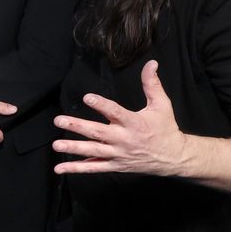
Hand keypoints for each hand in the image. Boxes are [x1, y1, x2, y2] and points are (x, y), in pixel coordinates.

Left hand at [53, 60, 188, 176]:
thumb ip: (152, 84)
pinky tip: (60, 168)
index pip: (116, 112)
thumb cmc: (165, 129)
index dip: (102, 105)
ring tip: (56, 144)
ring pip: (93, 152)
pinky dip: (77, 169)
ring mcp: (118, 154)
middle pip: (98, 133)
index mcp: (134, 123)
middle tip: (59, 120)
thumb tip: (151, 63)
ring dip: (74, 148)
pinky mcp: (116, 165)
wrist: (174, 158)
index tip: (87, 97)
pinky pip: (94, 168)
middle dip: (77, 126)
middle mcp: (124, 139)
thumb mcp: (162, 105)